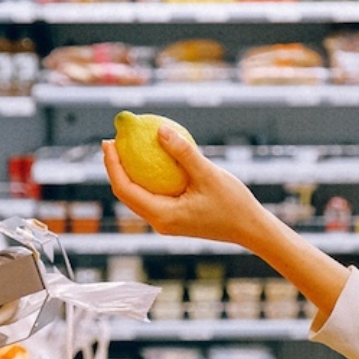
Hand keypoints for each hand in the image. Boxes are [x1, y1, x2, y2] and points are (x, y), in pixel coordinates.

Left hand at [102, 125, 267, 244]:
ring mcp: (165, 222)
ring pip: (137, 196)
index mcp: (162, 215)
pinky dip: (146, 178)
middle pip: (126, 194)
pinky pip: (152, 196)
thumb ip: (183, 153)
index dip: (112, 165)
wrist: (250, 229)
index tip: (108, 142)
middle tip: (112, 141)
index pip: (125, 189)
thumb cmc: (233, 203)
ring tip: (125, 148)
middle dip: (115, 167)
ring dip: (128, 173)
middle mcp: (159, 222)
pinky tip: (150, 159)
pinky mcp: (174, 218)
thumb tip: (159, 130)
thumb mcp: (208, 174)